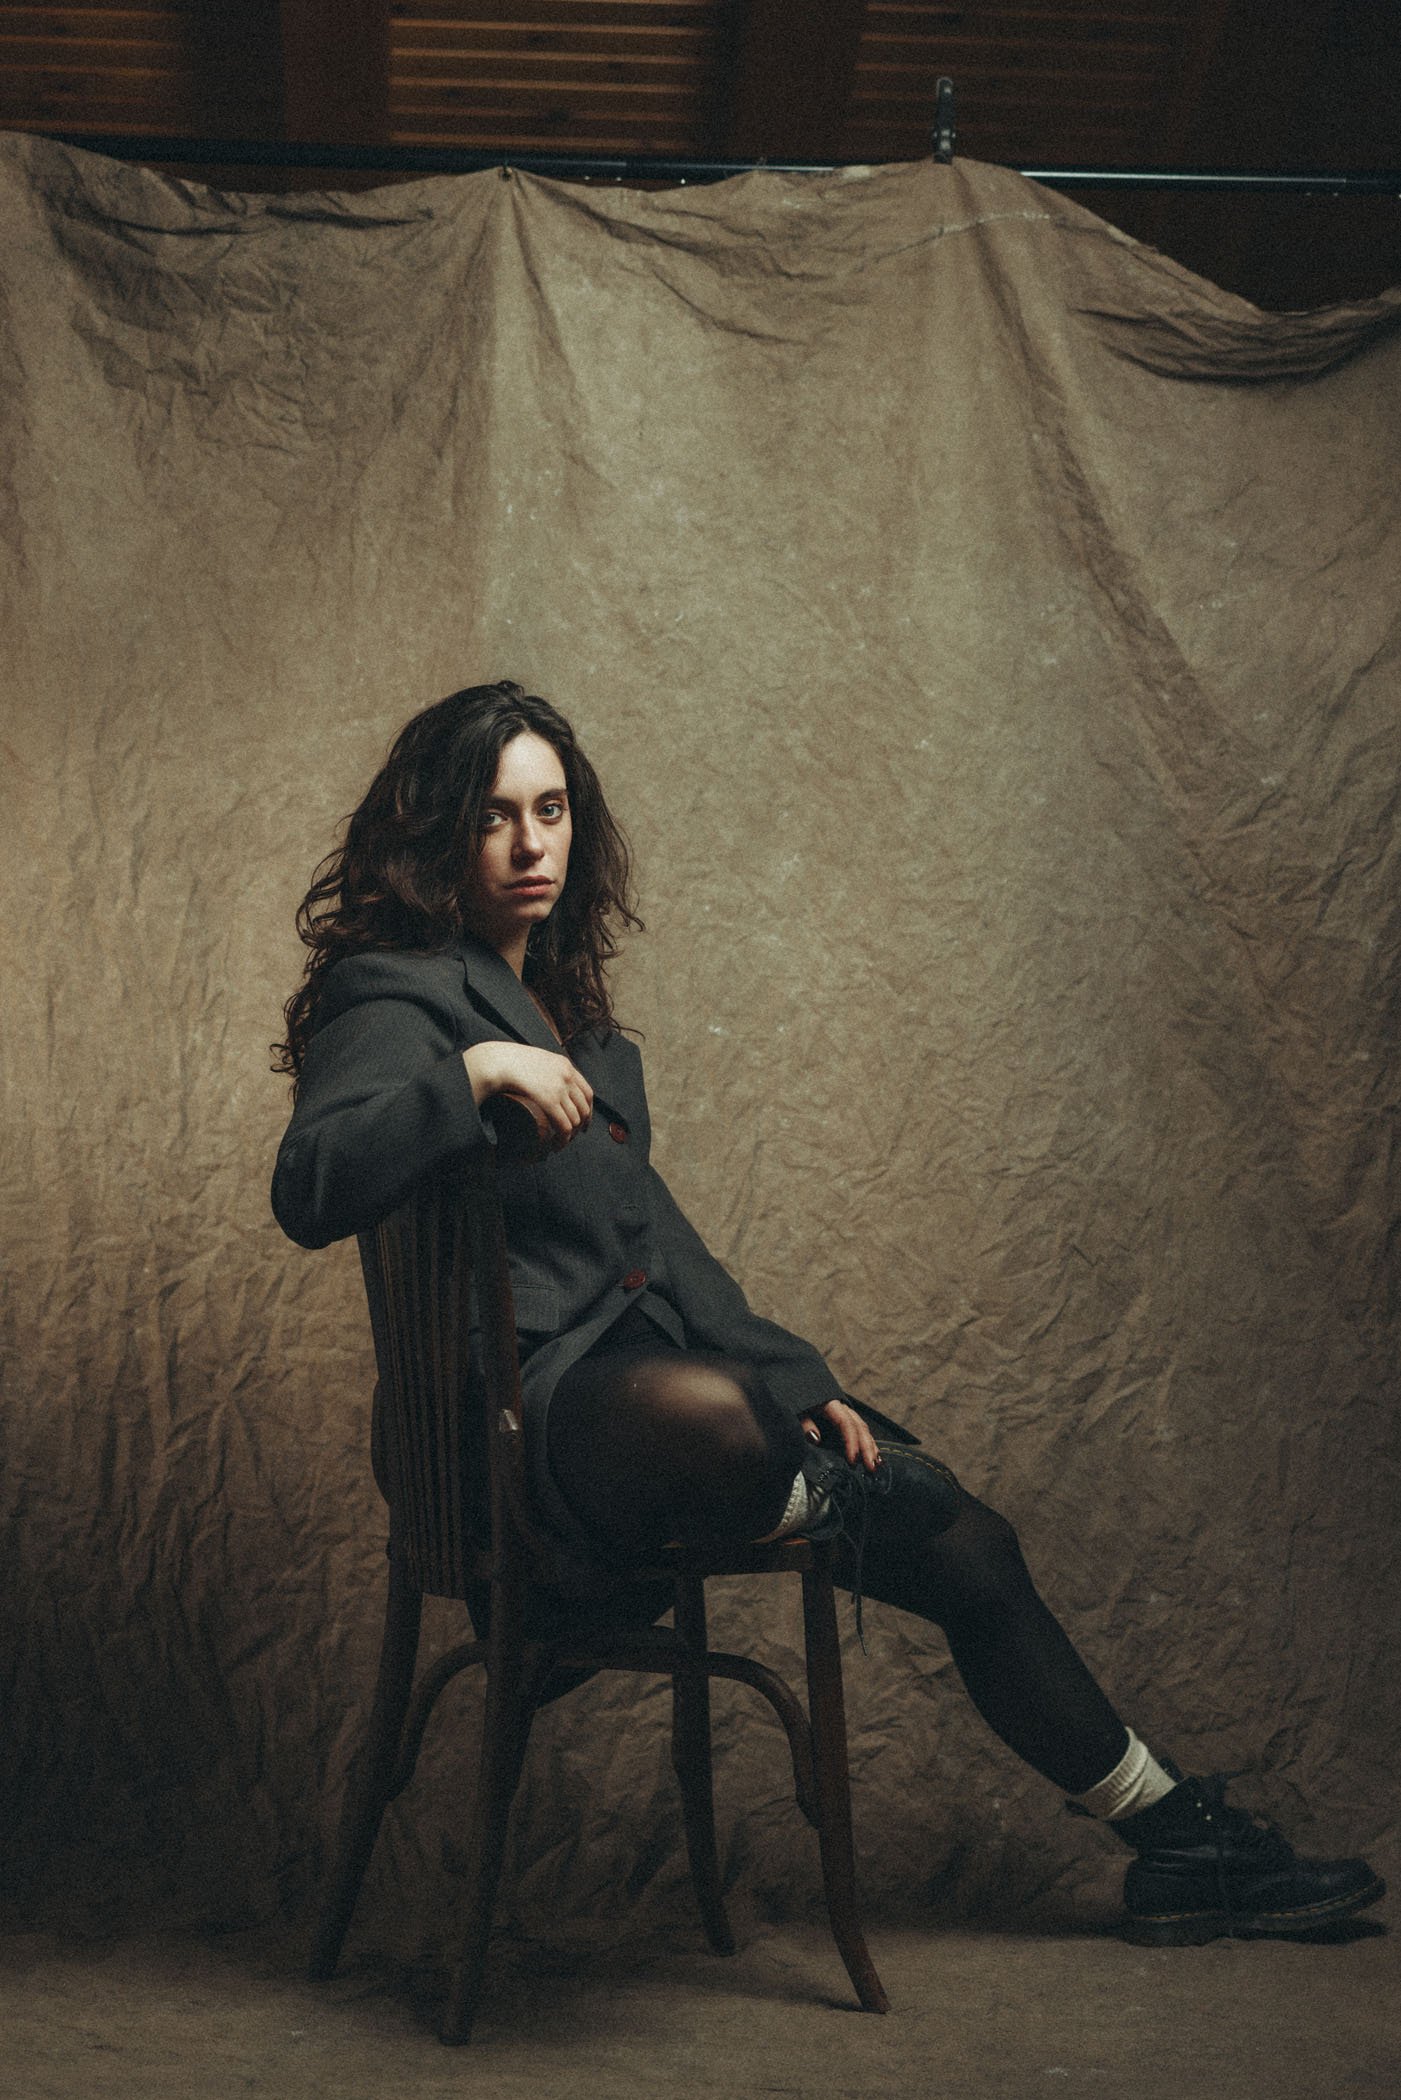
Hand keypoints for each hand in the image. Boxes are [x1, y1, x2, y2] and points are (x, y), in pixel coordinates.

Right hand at [463, 1041, 592, 1151]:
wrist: (498, 1061)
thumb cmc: (509, 1062)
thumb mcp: (536, 1060)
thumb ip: (546, 1070)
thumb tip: (544, 1083)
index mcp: (565, 1065)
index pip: (587, 1092)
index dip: (588, 1111)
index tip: (584, 1122)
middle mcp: (567, 1076)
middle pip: (583, 1107)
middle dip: (580, 1127)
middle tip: (571, 1137)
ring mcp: (560, 1088)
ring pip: (575, 1120)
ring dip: (569, 1137)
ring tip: (559, 1143)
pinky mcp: (550, 1100)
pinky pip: (564, 1126)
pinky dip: (563, 1139)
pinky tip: (556, 1145)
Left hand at [798, 1399, 880, 1473]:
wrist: (793, 1381)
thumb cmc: (792, 1394)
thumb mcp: (794, 1407)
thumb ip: (804, 1422)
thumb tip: (814, 1438)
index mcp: (829, 1403)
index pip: (846, 1423)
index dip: (851, 1442)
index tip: (853, 1461)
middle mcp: (841, 1406)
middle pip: (859, 1426)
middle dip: (867, 1448)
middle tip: (871, 1468)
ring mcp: (844, 1411)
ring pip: (862, 1428)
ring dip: (870, 1446)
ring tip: (876, 1464)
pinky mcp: (842, 1416)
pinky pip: (859, 1429)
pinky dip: (866, 1442)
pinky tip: (872, 1454)